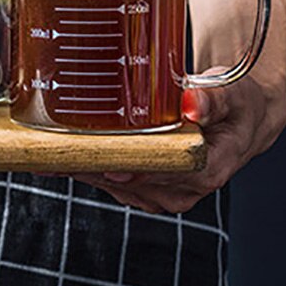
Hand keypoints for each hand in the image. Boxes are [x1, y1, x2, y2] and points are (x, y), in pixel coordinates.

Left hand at [72, 71, 285, 213]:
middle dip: (96, 166)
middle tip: (59, 153)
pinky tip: (60, 156)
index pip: (169, 174)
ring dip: (83, 169)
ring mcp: (162, 192)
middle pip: (133, 181)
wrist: (236, 118)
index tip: (110, 164)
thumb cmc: (235, 105)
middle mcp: (185, 188)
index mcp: (210, 168)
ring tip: (49, 154)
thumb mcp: (232, 93)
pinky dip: (86, 167)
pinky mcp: (144, 187)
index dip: (137, 170)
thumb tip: (193, 104)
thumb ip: (213, 99)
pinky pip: (110, 180)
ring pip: (115, 184)